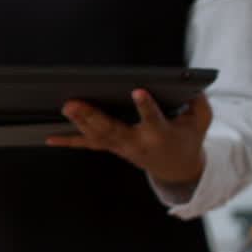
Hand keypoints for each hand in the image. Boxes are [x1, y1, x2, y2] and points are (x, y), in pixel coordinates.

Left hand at [47, 91, 211, 184]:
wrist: (176, 167)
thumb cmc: (187, 137)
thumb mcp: (201, 121)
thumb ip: (198, 103)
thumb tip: (192, 84)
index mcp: (160, 134)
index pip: (152, 118)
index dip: (145, 106)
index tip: (138, 90)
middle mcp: (137, 142)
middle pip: (112, 129)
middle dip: (92, 116)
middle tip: (74, 102)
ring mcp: (121, 147)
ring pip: (97, 135)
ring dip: (78, 122)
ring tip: (65, 106)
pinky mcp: (112, 147)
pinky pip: (87, 144)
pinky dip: (68, 141)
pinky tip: (50, 137)